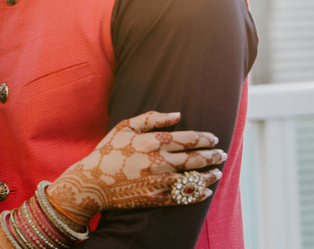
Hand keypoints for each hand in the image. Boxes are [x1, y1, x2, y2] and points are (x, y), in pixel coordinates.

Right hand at [47, 111, 224, 223]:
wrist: (91, 182)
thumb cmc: (107, 151)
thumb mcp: (124, 127)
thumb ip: (151, 118)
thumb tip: (177, 115)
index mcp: (152, 142)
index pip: (188, 139)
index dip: (205, 138)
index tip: (214, 138)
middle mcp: (159, 162)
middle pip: (195, 159)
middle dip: (213, 156)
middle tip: (222, 155)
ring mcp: (158, 182)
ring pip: (193, 179)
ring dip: (209, 175)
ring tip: (218, 172)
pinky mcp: (156, 198)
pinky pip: (183, 197)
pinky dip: (197, 194)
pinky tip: (205, 191)